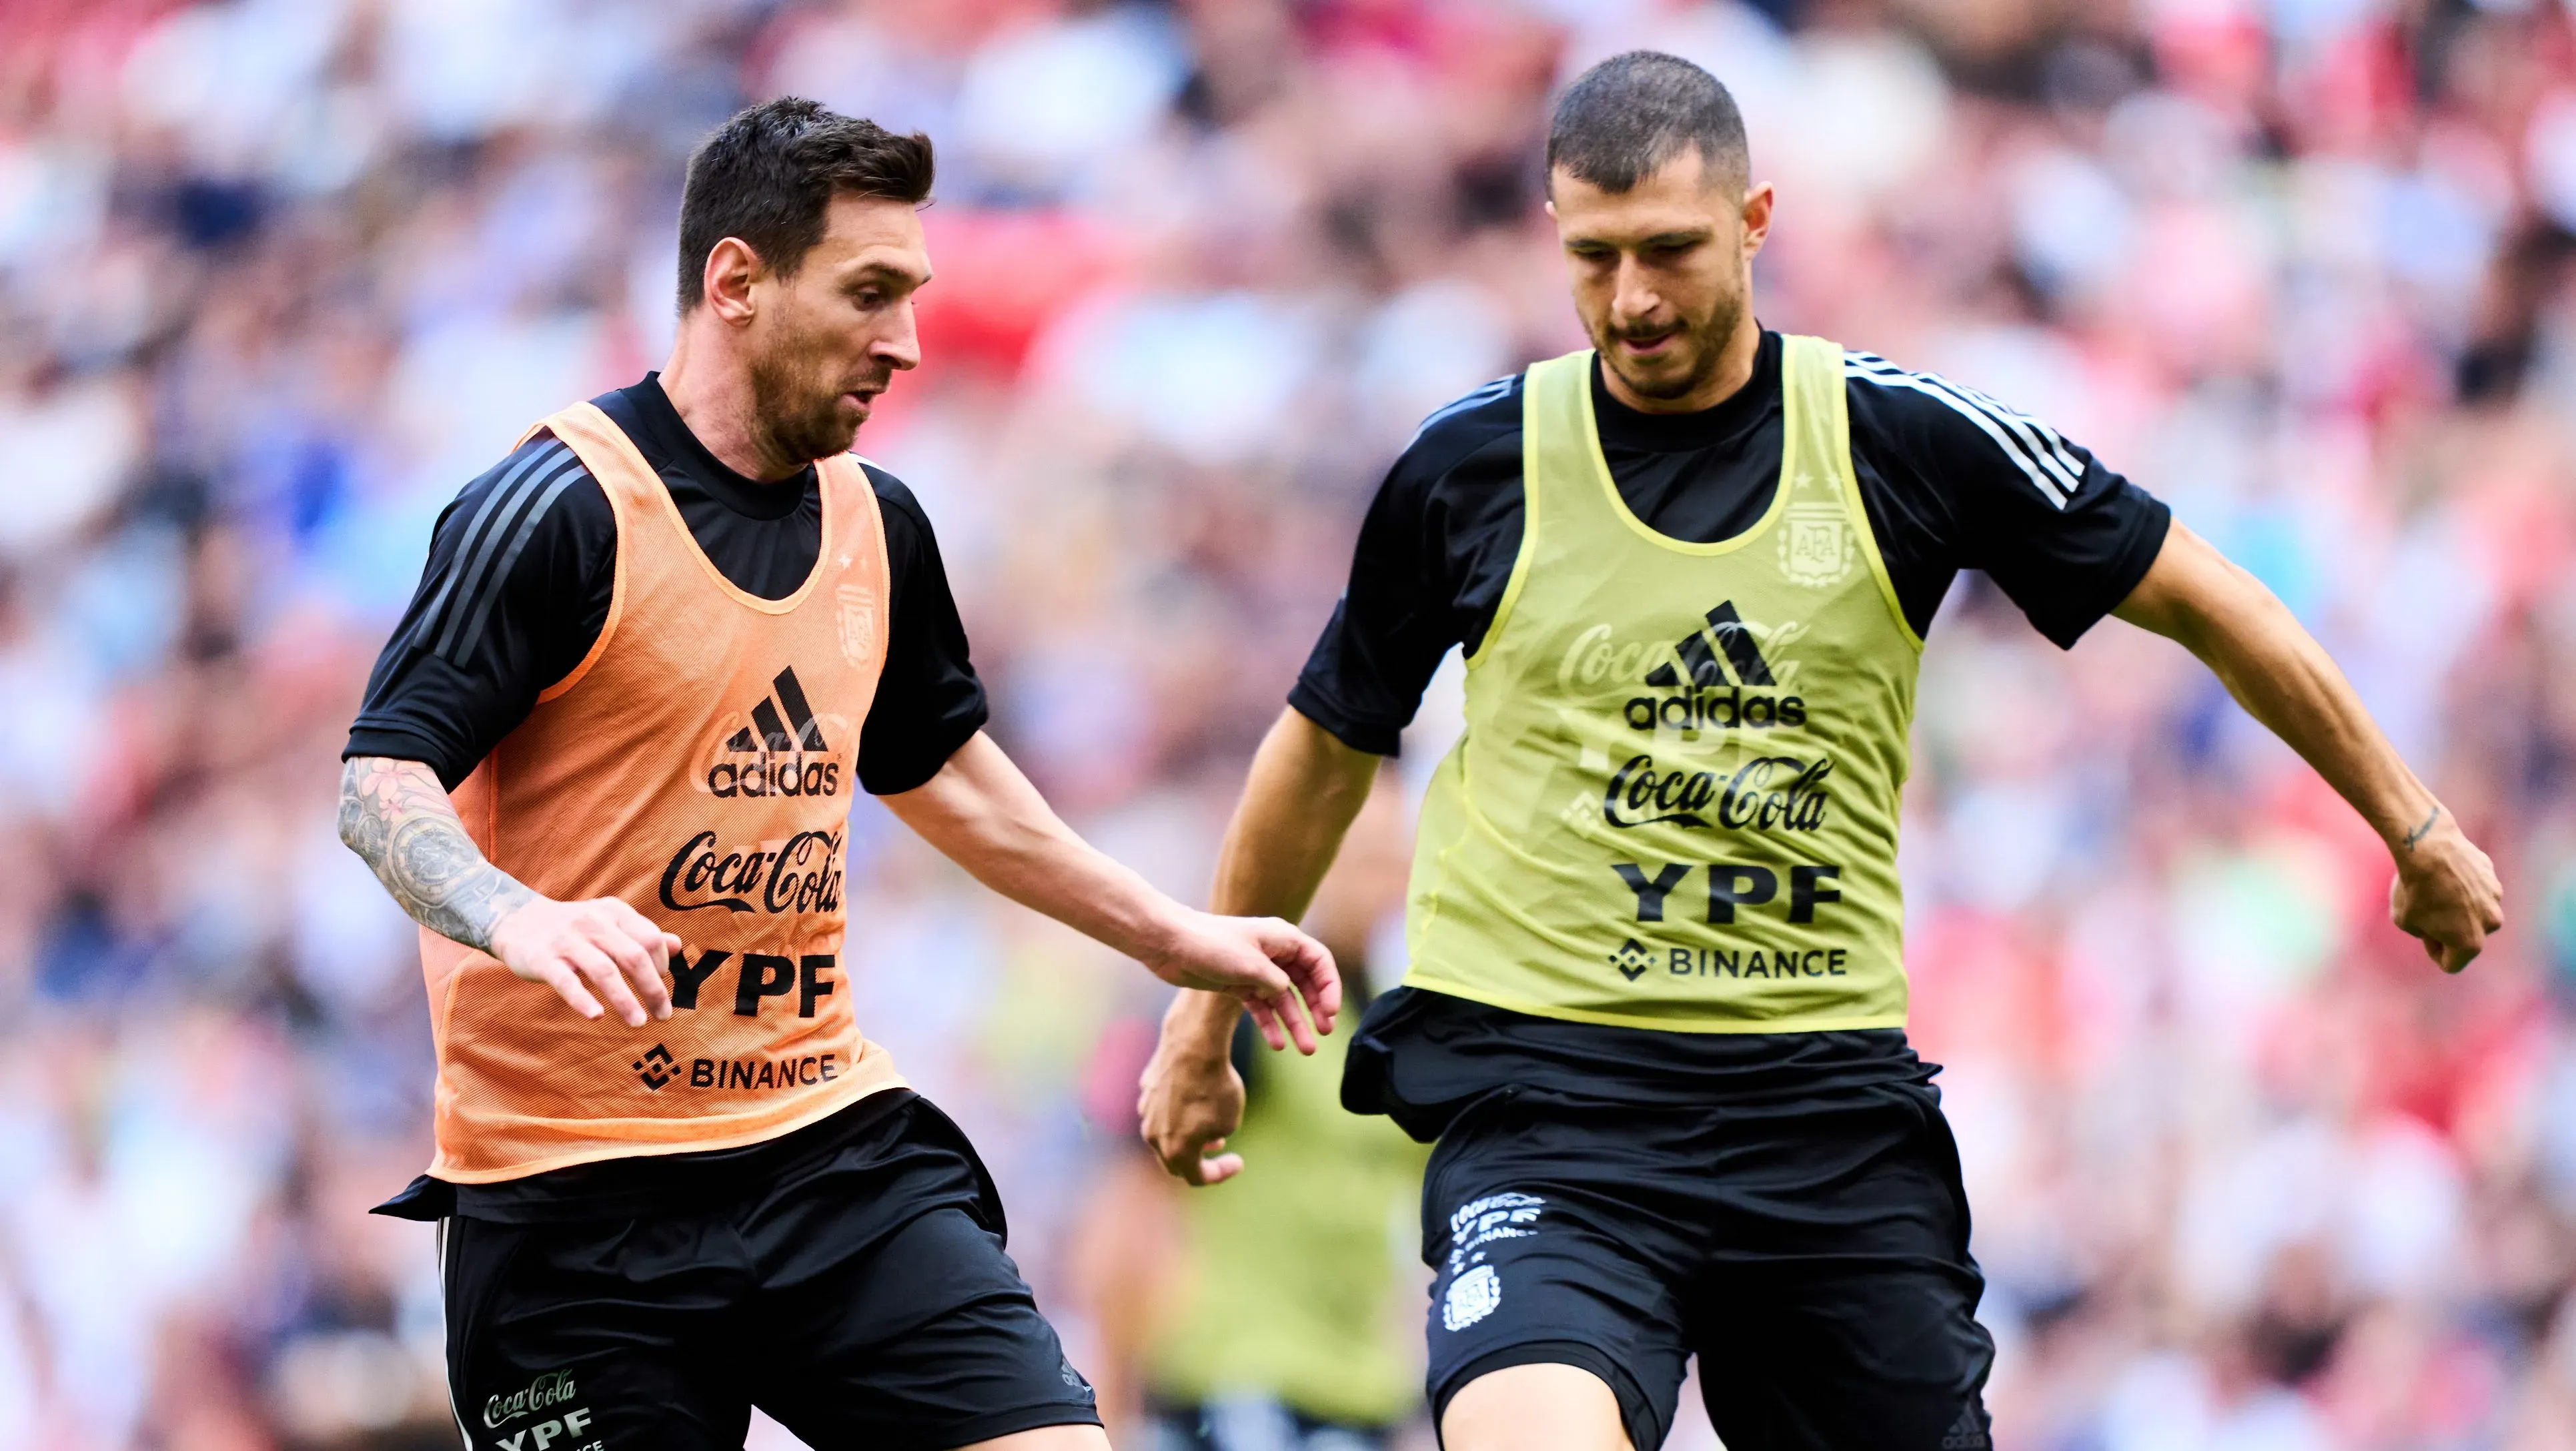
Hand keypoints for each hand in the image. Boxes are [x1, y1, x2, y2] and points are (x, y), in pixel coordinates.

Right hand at [488, 896, 682, 1025]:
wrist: (514, 918)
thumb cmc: (571, 928)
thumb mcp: (608, 922)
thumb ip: (641, 935)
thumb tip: (678, 946)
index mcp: (614, 912)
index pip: (650, 940)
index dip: (661, 966)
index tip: (660, 986)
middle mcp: (594, 922)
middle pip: (634, 956)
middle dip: (653, 988)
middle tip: (664, 1015)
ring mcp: (567, 940)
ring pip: (604, 971)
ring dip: (625, 1000)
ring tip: (638, 1022)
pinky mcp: (543, 959)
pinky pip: (566, 981)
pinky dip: (583, 999)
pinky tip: (596, 1017)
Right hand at [1138, 1028, 1247, 1184]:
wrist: (1194, 1045)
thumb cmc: (1216, 1087)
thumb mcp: (1229, 1122)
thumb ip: (1213, 1137)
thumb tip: (1202, 1135)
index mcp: (1175, 1151)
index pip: (1196, 1177)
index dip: (1220, 1174)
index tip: (1239, 1162)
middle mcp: (1154, 1135)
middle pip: (1174, 1161)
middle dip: (1197, 1160)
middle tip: (1217, 1149)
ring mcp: (1146, 1111)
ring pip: (1163, 1134)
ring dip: (1184, 1136)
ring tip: (1206, 1127)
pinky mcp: (1146, 1089)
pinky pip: (1160, 1109)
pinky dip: (1176, 1113)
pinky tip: (1192, 1101)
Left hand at [1139, 911, 1340, 1053]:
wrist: (1169, 944)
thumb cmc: (1210, 945)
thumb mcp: (1251, 966)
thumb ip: (1277, 983)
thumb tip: (1284, 994)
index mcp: (1282, 938)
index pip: (1319, 962)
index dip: (1329, 986)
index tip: (1331, 1012)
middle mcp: (1273, 953)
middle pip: (1305, 982)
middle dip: (1316, 1008)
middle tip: (1324, 1032)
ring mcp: (1255, 970)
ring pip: (1283, 999)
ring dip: (1295, 1023)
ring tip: (1306, 1050)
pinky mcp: (1238, 984)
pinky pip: (1261, 1007)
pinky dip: (1269, 1024)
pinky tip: (1277, 1044)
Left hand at [2390, 807, 2503, 973]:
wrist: (2429, 849)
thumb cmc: (2413, 889)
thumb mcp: (2405, 921)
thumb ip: (2424, 932)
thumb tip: (2437, 926)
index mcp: (2470, 944)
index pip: (2451, 964)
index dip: (2433, 951)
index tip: (2423, 933)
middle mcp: (2490, 924)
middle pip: (2468, 938)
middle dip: (2450, 930)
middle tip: (2427, 911)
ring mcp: (2495, 899)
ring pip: (2474, 912)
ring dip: (2459, 908)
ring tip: (2436, 890)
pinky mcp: (2493, 878)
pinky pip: (2476, 890)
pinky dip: (2463, 887)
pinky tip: (2446, 874)